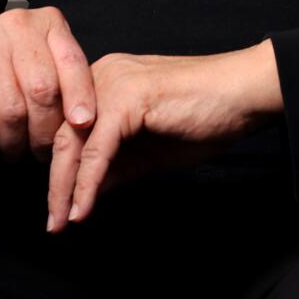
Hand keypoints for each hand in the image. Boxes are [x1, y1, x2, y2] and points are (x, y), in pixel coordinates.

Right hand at [0, 8, 96, 161]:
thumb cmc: (1, 68)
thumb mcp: (37, 61)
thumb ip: (63, 82)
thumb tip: (85, 125)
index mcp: (46, 23)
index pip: (72, 62)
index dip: (81, 96)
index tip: (84, 125)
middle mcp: (17, 26)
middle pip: (43, 92)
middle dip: (45, 132)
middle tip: (41, 152)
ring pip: (12, 112)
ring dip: (15, 145)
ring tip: (14, 153)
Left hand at [45, 41, 281, 232]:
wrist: (244, 95)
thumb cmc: (206, 117)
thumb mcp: (149, 152)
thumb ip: (115, 167)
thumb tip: (83, 194)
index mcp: (105, 82)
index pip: (69, 131)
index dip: (60, 171)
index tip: (58, 207)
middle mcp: (101, 76)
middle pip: (64, 137)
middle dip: (56, 184)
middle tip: (53, 222)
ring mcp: (112, 84)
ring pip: (74, 143)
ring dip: (65, 189)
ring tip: (62, 222)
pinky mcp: (125, 98)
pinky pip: (97, 150)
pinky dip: (87, 183)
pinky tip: (83, 209)